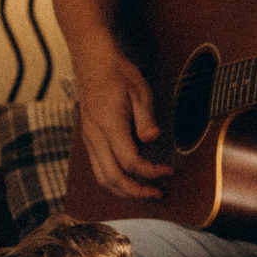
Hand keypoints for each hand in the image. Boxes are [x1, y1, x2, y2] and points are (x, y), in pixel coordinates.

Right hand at [74, 54, 168, 198]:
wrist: (93, 63)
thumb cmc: (118, 74)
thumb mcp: (139, 91)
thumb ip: (145, 117)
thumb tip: (152, 138)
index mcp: (109, 125)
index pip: (129, 161)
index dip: (150, 172)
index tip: (168, 170)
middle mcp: (95, 136)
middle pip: (112, 178)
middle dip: (135, 191)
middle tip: (156, 194)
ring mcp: (89, 139)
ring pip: (101, 177)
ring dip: (122, 191)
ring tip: (144, 193)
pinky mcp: (89, 139)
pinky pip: (98, 168)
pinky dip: (113, 180)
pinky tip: (129, 180)